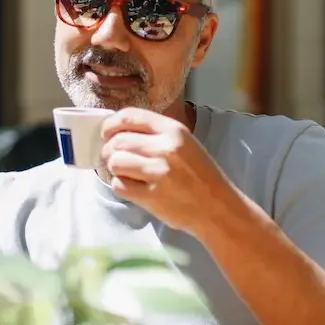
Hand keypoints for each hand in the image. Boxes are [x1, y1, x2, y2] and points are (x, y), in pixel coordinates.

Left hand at [99, 107, 235, 234]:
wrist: (217, 208)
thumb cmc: (200, 176)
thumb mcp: (185, 144)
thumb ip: (155, 135)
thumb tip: (117, 132)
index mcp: (174, 130)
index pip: (130, 116)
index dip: (111, 124)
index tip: (106, 133)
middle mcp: (166, 148)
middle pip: (118, 142)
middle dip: (109, 150)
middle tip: (112, 158)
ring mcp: (159, 173)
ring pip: (115, 162)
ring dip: (115, 169)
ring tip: (126, 173)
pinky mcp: (152, 196)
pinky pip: (119, 185)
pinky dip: (120, 186)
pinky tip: (133, 187)